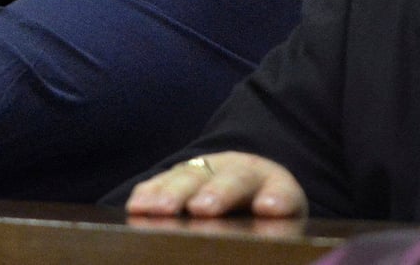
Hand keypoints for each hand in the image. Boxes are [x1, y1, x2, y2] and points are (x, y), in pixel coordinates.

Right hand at [125, 152, 307, 217]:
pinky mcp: (184, 172)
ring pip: (194, 175)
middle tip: (203, 208)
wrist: (250, 189)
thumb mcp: (278, 228)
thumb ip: (268, 234)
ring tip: (161, 208)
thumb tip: (254, 252)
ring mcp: (211, 167)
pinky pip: (164, 179)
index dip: (277, 198)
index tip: (268, 208)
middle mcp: (244, 172)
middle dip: (218, 192)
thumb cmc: (264, 222)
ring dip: (175, 192)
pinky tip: (137, 205)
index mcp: (278, 188)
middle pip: (234, 179)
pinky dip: (149, 192)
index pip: (282, 191)